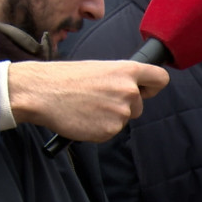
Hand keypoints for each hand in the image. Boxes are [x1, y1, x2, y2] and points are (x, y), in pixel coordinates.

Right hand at [9, 60, 168, 141]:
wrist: (41, 93)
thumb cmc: (66, 79)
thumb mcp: (100, 69)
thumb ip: (121, 78)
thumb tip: (134, 88)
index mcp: (128, 70)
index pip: (160, 79)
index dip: (153, 86)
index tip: (146, 90)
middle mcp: (130, 90)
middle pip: (139, 105)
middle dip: (123, 105)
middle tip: (97, 100)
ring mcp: (121, 111)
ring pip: (123, 119)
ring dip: (109, 117)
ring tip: (86, 107)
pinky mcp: (110, 130)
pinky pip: (110, 132)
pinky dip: (98, 129)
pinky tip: (83, 118)